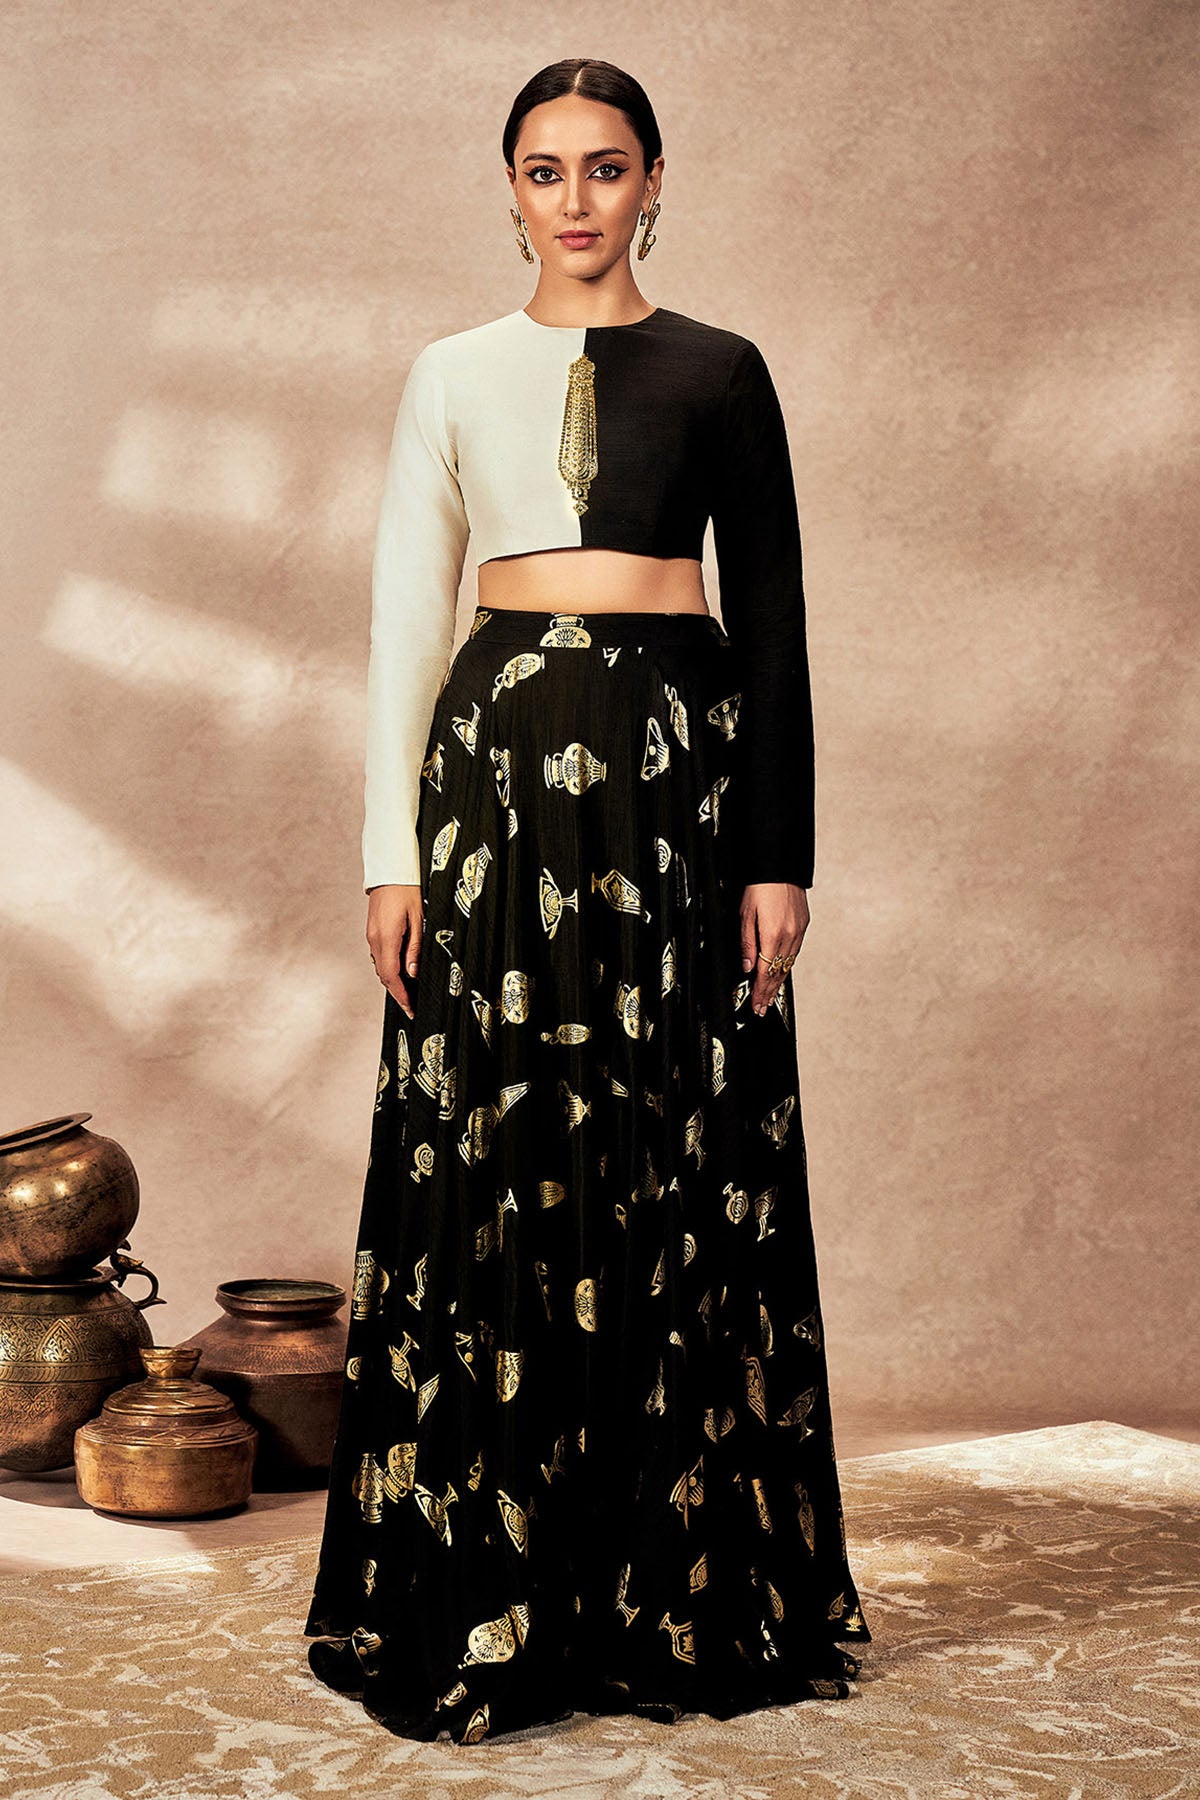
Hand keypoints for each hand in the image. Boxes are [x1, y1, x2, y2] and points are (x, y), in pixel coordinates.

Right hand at [366, 884, 423, 1017]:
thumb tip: (412, 972)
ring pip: (380, 967)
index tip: (409, 1008)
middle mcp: (375, 940)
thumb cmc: (407, 892)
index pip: (391, 976)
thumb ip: (414, 947)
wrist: (390, 872)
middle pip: (384, 975)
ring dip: (393, 981)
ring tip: (408, 993)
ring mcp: (371, 936)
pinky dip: (389, 968)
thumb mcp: (418, 919)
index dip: (400, 995)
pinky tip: (400, 971)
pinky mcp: (372, 932)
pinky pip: (379, 956)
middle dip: (397, 993)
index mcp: (387, 938)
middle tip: (410, 1006)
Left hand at [740, 882, 807, 1014]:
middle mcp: (789, 936)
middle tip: (762, 1009)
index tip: (756, 1005)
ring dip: (778, 983)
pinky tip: (781, 972)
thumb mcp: (745, 915)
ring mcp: (799, 931)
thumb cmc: (760, 887)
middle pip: (779, 973)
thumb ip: (747, 943)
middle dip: (769, 993)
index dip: (760, 992)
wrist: (780, 867)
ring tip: (770, 996)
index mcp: (773, 935)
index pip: (766, 973)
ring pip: (788, 964)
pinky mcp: (803, 925)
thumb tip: (747, 967)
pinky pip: (795, 952)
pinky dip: (787, 966)